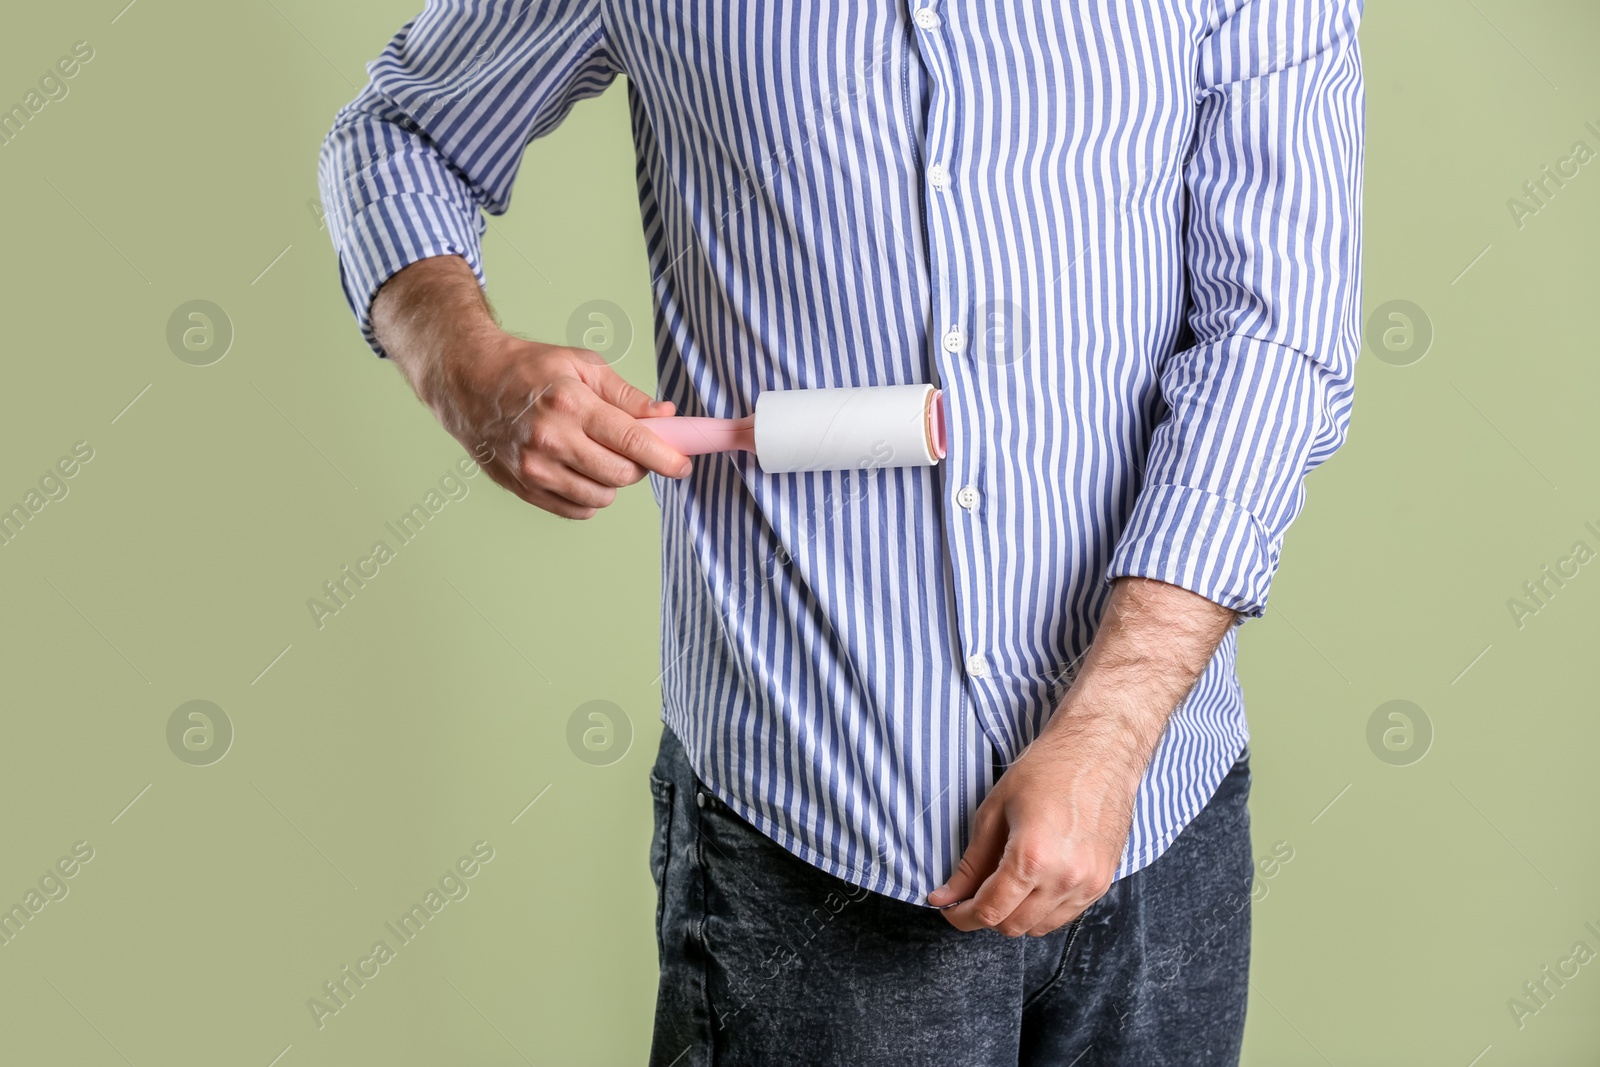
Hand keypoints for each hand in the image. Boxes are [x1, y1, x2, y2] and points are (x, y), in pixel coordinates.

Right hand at [371, 255, 690, 518]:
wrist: (469, 382)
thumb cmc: (528, 369)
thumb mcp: (582, 365)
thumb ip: (627, 395)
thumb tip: (665, 417)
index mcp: (570, 404)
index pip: (632, 441)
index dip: (666, 457)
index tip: (683, 464)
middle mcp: (551, 440)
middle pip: (621, 475)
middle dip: (639, 465)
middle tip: (632, 447)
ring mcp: (534, 468)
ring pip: (601, 496)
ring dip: (612, 481)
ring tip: (597, 454)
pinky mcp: (523, 487)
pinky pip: (576, 509)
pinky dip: (589, 496)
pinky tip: (580, 471)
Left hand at [926, 730, 1137, 936]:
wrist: (1100, 750)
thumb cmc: (1047, 769)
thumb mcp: (995, 810)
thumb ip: (971, 862)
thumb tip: (947, 896)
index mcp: (1032, 857)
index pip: (990, 911)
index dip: (962, 916)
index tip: (949, 909)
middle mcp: (1064, 878)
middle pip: (1013, 925)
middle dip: (985, 916)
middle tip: (970, 894)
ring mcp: (1089, 883)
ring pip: (1040, 927)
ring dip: (1015, 915)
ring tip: (1003, 885)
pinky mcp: (1104, 881)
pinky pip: (1065, 915)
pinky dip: (1043, 909)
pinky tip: (1032, 883)